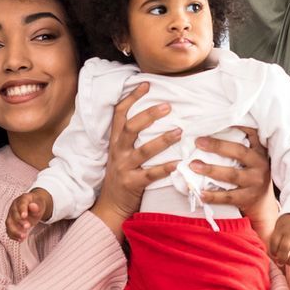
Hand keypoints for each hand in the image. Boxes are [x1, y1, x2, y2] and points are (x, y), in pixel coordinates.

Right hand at [7, 188, 52, 239]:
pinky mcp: (11, 223)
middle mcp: (14, 207)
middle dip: (20, 222)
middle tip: (27, 226)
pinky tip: (20, 240)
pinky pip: (9, 230)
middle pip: (14, 215)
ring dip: (15, 231)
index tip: (24, 216)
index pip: (21, 204)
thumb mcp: (40, 204)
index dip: (22, 210)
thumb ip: (37, 206)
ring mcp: (11, 215)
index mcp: (22, 200)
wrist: (34, 206)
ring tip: (23, 237)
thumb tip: (33, 206)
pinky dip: (13, 236)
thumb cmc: (37, 205)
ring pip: (9, 224)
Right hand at [88, 83, 178, 237]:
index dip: (131, 97)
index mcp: (115, 141)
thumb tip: (152, 115)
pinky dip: (165, 168)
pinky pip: (151, 174)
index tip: (146, 84)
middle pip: (130, 127)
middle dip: (149, 115)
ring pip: (143, 150)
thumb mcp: (120, 153)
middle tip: (168, 106)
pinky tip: (178, 163)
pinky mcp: (132, 184)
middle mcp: (118, 152)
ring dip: (162, 140)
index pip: (119, 114)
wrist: (110, 205)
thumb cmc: (121, 175)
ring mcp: (124, 168)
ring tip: (179, 131)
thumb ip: (130, 136)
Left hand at [190, 126, 273, 232]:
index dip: (236, 126)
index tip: (217, 120)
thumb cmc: (251, 174)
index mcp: (259, 151)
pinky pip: (228, 196)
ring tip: (193, 166)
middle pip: (238, 152)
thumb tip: (212, 128)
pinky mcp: (247, 198)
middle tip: (198, 142)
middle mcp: (260, 164)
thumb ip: (240, 145)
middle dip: (217, 146)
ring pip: (231, 175)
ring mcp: (254, 182)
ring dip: (211, 170)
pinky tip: (200, 192)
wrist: (262, 203)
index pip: (251, 133)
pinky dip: (213, 196)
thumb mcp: (252, 157)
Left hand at [267, 213, 289, 266]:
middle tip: (281, 262)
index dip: (273, 252)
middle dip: (282, 259)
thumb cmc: (288, 223)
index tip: (274, 255)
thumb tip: (274, 256)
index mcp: (281, 228)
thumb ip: (276, 238)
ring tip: (289, 262)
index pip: (274, 243)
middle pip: (285, 248)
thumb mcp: (279, 226)